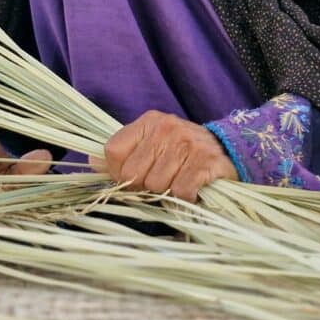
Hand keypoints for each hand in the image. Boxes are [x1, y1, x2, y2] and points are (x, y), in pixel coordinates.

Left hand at [99, 110, 237, 201]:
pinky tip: (192, 188)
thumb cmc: (182, 153)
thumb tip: (91, 161)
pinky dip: (185, 197)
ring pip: (156, 185)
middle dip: (143, 186)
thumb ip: (122, 154)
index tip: (132, 178)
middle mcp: (167, 127)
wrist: (228, 151)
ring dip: (166, 192)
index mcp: (148, 122)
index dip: (117, 173)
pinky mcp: (206, 160)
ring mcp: (187, 142)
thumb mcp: (151, 146)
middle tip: (160, 182)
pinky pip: (180, 190)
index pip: (113, 151)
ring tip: (178, 182)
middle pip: (132, 173)